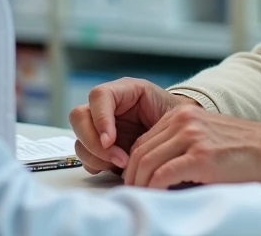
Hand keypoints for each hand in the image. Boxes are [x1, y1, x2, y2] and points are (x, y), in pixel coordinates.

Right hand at [68, 77, 199, 174]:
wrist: (180, 137)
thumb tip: (135, 138)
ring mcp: (100, 128)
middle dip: (94, 142)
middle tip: (118, 159)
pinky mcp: (100, 147)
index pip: (99, 96)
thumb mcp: (170, 111)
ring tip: (125, 165)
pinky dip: (99, 166)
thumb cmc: (178, 119)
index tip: (111, 140)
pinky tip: (119, 169)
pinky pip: (86, 158)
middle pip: (79, 117)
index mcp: (123, 91)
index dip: (100, 118)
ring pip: (79, 140)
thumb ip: (152, 119)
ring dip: (97, 157)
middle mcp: (106, 107)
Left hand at [123, 104, 260, 188]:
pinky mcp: (200, 156)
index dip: (134, 165)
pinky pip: (162, 175)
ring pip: (146, 163)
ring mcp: (192, 136)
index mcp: (184, 114)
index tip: (135, 183)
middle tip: (133, 196)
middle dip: (132, 177)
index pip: (144, 141)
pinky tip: (157, 198)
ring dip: (139, 185)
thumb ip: (182, 148)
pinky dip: (153, 189)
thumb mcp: (208, 139)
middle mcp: (184, 120)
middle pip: (140, 151)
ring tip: (142, 200)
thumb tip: (156, 175)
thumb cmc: (245, 152)